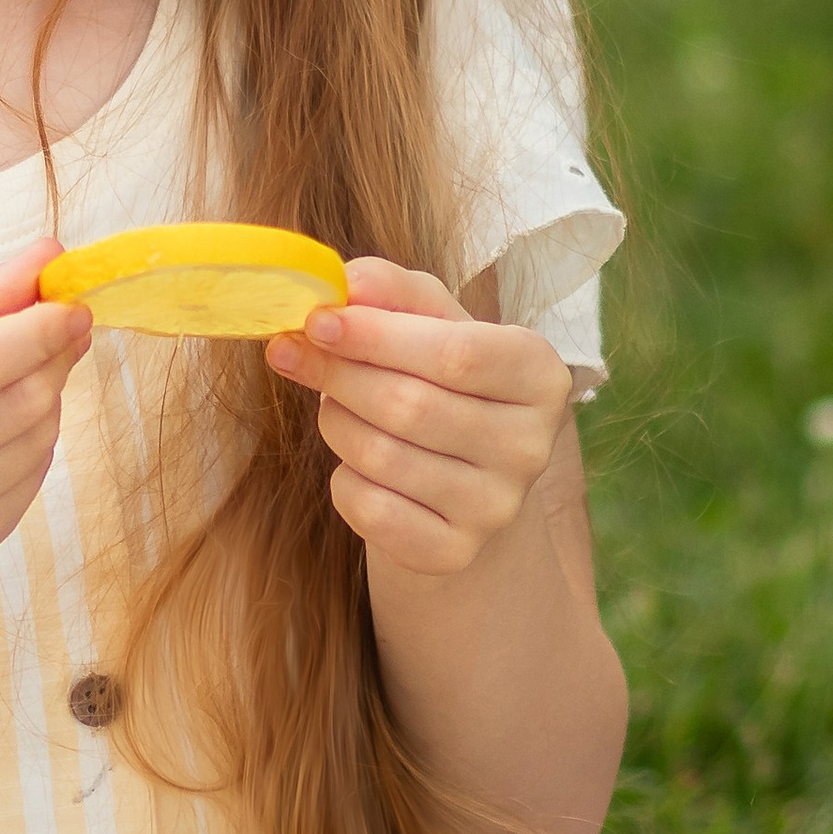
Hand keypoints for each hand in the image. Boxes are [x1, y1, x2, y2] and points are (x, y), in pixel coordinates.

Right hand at [0, 243, 91, 592]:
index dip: (38, 330)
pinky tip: (1, 428)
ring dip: (47, 400)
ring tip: (19, 377)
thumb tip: (50, 257)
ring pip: (36, 443)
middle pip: (17, 403)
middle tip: (62, 330)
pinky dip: (33, 445)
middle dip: (52, 358)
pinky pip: (31, 484)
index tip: (73, 305)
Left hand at [266, 256, 571, 576]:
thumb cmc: (443, 381)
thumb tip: (346, 282)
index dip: (376, 336)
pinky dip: (344, 480)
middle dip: (338, 374)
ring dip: (336, 422)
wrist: (462, 476)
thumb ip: (393, 291)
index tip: (316, 320)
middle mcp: (531, 446)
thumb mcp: (432, 322)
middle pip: (411, 406)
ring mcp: (497, 507)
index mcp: (539, 374)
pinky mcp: (456, 552)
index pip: (456, 353)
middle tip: (293, 351)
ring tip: (336, 404)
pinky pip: (370, 510)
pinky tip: (356, 463)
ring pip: (382, 457)